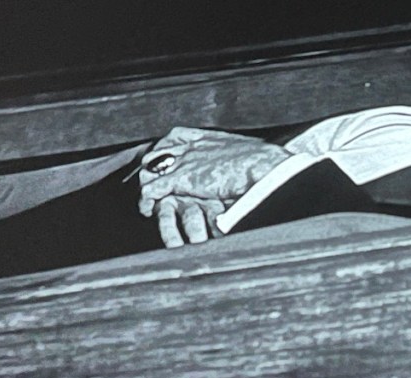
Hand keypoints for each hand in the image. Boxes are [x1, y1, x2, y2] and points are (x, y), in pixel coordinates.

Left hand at [137, 127, 290, 246]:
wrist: (263, 167)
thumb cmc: (260, 164)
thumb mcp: (242, 155)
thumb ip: (230, 159)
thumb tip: (235, 166)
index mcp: (207, 137)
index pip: (177, 136)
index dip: (167, 147)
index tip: (164, 156)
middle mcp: (191, 146)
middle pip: (158, 150)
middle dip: (152, 165)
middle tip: (151, 178)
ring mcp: (184, 161)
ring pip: (150, 168)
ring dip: (147, 182)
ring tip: (147, 195)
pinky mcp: (181, 179)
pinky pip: (153, 188)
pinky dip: (147, 199)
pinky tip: (147, 208)